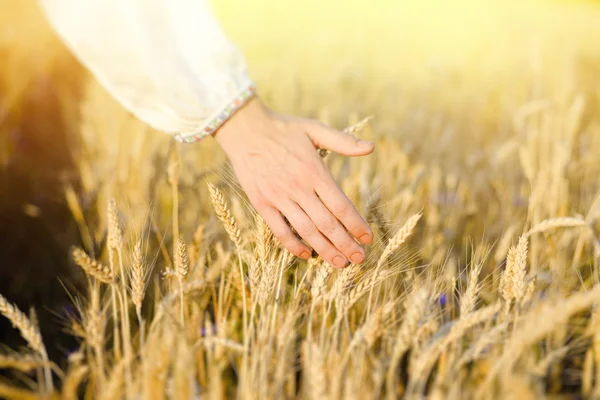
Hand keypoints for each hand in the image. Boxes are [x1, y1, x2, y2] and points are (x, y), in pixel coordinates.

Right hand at [213, 97, 373, 267]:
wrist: (245, 129)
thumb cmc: (283, 128)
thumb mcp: (315, 129)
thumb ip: (343, 141)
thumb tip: (371, 147)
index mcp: (314, 171)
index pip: (341, 205)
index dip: (356, 225)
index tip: (367, 238)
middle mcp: (298, 188)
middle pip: (327, 224)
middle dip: (345, 244)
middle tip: (359, 259)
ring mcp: (279, 197)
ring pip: (306, 231)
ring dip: (325, 250)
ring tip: (340, 263)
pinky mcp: (262, 203)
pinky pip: (279, 230)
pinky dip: (293, 245)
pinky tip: (306, 254)